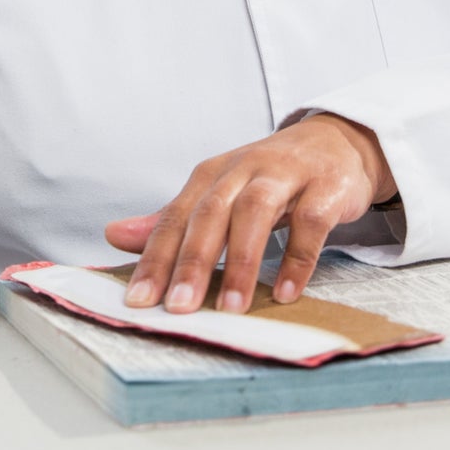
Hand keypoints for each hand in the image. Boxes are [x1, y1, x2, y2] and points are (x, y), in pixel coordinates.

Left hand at [104, 114, 392, 314]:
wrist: (336, 141)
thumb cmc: (268, 176)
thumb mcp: (218, 193)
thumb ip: (172, 219)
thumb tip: (113, 236)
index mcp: (211, 176)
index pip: (175, 218)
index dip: (155, 259)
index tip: (139, 301)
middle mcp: (243, 170)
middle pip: (210, 214)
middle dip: (192, 262)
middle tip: (179, 308)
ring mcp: (286, 175)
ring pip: (256, 213)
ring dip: (241, 261)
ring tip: (231, 308)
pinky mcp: (325, 187)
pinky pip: (310, 222)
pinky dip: (297, 259)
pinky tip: (285, 293)